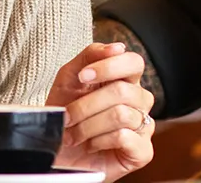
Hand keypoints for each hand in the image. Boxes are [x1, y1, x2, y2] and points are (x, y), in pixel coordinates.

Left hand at [47, 42, 155, 180]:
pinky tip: (91, 144)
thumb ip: (90, 56)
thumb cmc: (66, 113)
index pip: (133, 62)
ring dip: (88, 125)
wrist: (56, 150)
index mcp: (125, 80)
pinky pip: (124, 137)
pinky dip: (99, 140)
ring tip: (74, 134)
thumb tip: (115, 47)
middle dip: (86, 105)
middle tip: (67, 116)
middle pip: (123, 91)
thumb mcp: (69, 79)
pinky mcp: (143, 152)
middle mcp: (139, 102)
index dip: (109, 66)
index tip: (82, 76)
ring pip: (121, 115)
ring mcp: (144, 127)